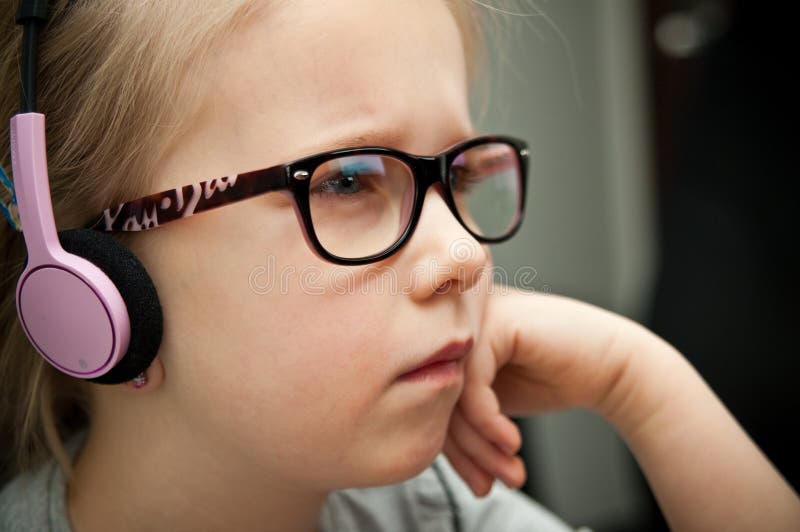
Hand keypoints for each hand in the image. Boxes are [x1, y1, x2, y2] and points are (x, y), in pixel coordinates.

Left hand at [443, 286, 650, 496]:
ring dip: (481, 446)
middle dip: (467, 453)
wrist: (610, 365)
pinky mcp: (495, 324)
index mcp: (450, 339)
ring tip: (508, 473)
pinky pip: (474, 386)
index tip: (477, 482)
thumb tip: (419, 449)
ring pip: (453, 396)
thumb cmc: (553, 379)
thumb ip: (457, 415)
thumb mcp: (494, 403)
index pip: (431, 397)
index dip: (452, 449)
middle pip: (438, 398)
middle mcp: (456, 325)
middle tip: (489, 485)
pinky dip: (490, 423)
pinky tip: (513, 444)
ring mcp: (474, 320)